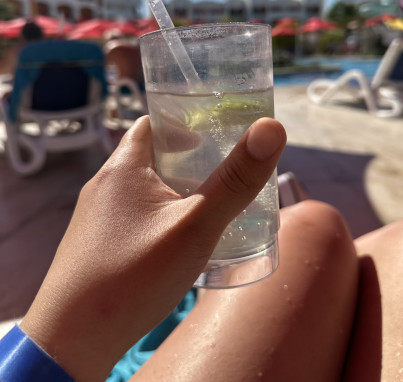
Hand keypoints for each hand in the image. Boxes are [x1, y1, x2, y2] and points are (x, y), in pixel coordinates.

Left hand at [20, 115, 285, 381]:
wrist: (70, 341)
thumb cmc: (131, 277)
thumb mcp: (195, 225)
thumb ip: (235, 180)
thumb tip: (272, 127)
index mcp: (121, 168)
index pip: (152, 123)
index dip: (183, 121)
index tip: (213, 131)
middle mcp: (102, 186)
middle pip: (148, 156)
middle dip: (185, 159)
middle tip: (219, 171)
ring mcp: (94, 218)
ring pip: (140, 188)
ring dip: (172, 189)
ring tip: (205, 205)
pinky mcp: (93, 245)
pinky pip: (131, 216)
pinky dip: (156, 215)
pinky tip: (175, 241)